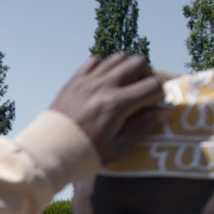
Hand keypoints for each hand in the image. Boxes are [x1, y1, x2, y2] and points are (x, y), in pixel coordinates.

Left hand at [48, 54, 164, 163]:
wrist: (47, 154)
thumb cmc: (85, 156)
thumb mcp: (118, 147)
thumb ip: (143, 126)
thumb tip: (167, 110)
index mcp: (117, 105)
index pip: (153, 85)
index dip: (160, 94)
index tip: (155, 105)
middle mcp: (103, 86)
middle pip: (138, 62)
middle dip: (147, 74)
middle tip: (143, 91)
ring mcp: (87, 81)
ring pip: (118, 57)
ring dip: (127, 68)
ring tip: (125, 85)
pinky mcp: (73, 80)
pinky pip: (95, 60)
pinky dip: (105, 67)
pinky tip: (105, 82)